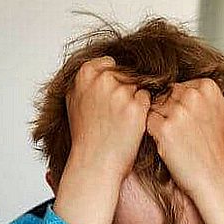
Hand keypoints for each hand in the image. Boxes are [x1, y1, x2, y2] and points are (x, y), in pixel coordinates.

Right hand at [65, 56, 150, 179]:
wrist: (95, 162)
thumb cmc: (86, 135)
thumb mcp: (75, 100)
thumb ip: (87, 79)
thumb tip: (106, 62)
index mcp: (85, 74)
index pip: (111, 64)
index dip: (115, 82)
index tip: (111, 98)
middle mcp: (103, 80)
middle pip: (128, 75)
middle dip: (127, 91)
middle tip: (118, 113)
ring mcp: (120, 93)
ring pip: (139, 87)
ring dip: (136, 101)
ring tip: (123, 120)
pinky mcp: (136, 107)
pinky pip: (148, 100)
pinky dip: (144, 111)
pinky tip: (132, 124)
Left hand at [146, 78, 223, 195]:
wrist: (212, 177)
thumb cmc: (218, 150)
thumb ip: (216, 97)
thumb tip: (202, 87)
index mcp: (208, 87)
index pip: (179, 86)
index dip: (180, 105)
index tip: (190, 121)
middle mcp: (193, 96)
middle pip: (165, 95)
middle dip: (168, 112)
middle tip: (181, 131)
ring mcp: (178, 112)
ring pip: (154, 107)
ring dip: (160, 122)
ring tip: (176, 138)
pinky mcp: (164, 128)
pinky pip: (148, 122)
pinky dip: (153, 133)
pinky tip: (167, 143)